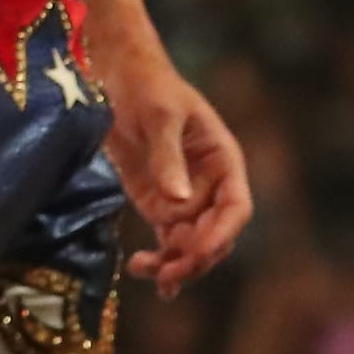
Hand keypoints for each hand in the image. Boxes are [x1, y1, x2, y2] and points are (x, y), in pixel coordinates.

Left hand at [103, 59, 253, 298]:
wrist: (118, 76)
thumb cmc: (148, 87)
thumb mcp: (160, 116)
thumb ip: (168, 157)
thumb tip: (179, 203)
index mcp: (222, 160)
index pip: (235, 207)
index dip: (221, 233)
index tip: (197, 251)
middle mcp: (209, 184)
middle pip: (214, 235)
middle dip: (194, 258)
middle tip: (167, 273)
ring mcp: (184, 198)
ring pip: (190, 245)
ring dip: (174, 264)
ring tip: (146, 271)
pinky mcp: (158, 205)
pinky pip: (166, 242)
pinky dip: (160, 261)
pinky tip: (148, 276)